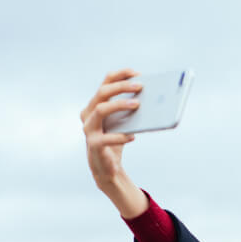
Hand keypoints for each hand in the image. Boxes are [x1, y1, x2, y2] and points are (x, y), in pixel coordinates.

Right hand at [80, 68, 148, 218]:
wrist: (107, 168)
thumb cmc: (116, 140)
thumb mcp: (123, 122)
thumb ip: (130, 109)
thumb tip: (152, 97)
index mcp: (95, 104)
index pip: (105, 83)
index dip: (120, 75)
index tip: (137, 73)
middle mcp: (88, 114)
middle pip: (102, 92)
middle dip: (122, 87)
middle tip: (140, 86)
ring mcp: (89, 129)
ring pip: (100, 110)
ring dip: (119, 105)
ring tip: (137, 104)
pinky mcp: (94, 145)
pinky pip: (106, 138)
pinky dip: (120, 136)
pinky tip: (133, 136)